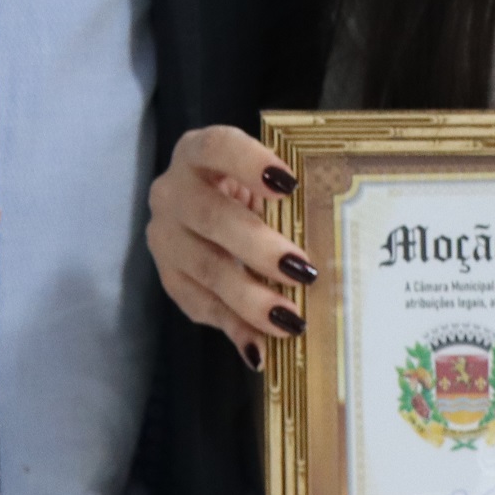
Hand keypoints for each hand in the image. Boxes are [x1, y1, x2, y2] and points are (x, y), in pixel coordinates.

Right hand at [147, 125, 311, 370]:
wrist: (201, 207)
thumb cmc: (246, 190)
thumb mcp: (261, 183)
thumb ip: (283, 201)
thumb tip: (329, 244)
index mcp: (198, 152)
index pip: (217, 147)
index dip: (250, 163)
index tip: (289, 185)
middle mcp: (173, 191)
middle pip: (211, 217)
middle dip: (259, 247)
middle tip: (303, 271)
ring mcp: (165, 235)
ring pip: (204, 267)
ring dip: (249, 297)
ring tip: (290, 319)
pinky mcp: (168, 275)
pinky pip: (198, 304)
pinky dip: (232, 326)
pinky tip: (259, 346)